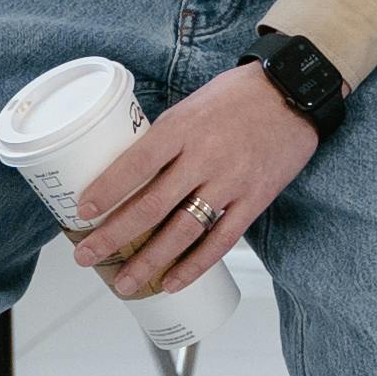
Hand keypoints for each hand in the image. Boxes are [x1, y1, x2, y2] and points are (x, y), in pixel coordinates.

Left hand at [66, 63, 316, 302]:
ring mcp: (231, 182)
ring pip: (182, 231)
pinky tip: (171, 282)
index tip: (82, 212)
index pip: (136, 163)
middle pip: (152, 205)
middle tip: (86, 257)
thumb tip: (129, 173)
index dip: (107, 190)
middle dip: (114, 236)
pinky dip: (194, 265)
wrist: (293, 93)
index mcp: (182, 128)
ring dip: (149, 262)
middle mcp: (204, 156)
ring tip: (124, 282)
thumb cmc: (237, 96)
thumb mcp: (191, 106)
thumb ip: (165, 139)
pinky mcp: (254, 200)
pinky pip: (221, 240)